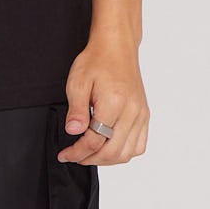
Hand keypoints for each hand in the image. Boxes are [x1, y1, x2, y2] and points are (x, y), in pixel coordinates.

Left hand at [57, 41, 149, 165]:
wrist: (117, 48)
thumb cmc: (97, 61)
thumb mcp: (77, 83)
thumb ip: (76, 110)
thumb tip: (74, 132)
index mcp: (114, 103)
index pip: (95, 141)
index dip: (77, 152)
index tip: (65, 154)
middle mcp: (131, 111)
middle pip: (112, 152)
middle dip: (90, 159)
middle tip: (75, 156)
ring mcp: (140, 114)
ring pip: (127, 153)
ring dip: (107, 160)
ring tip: (90, 155)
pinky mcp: (144, 115)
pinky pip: (139, 145)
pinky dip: (124, 153)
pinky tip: (109, 148)